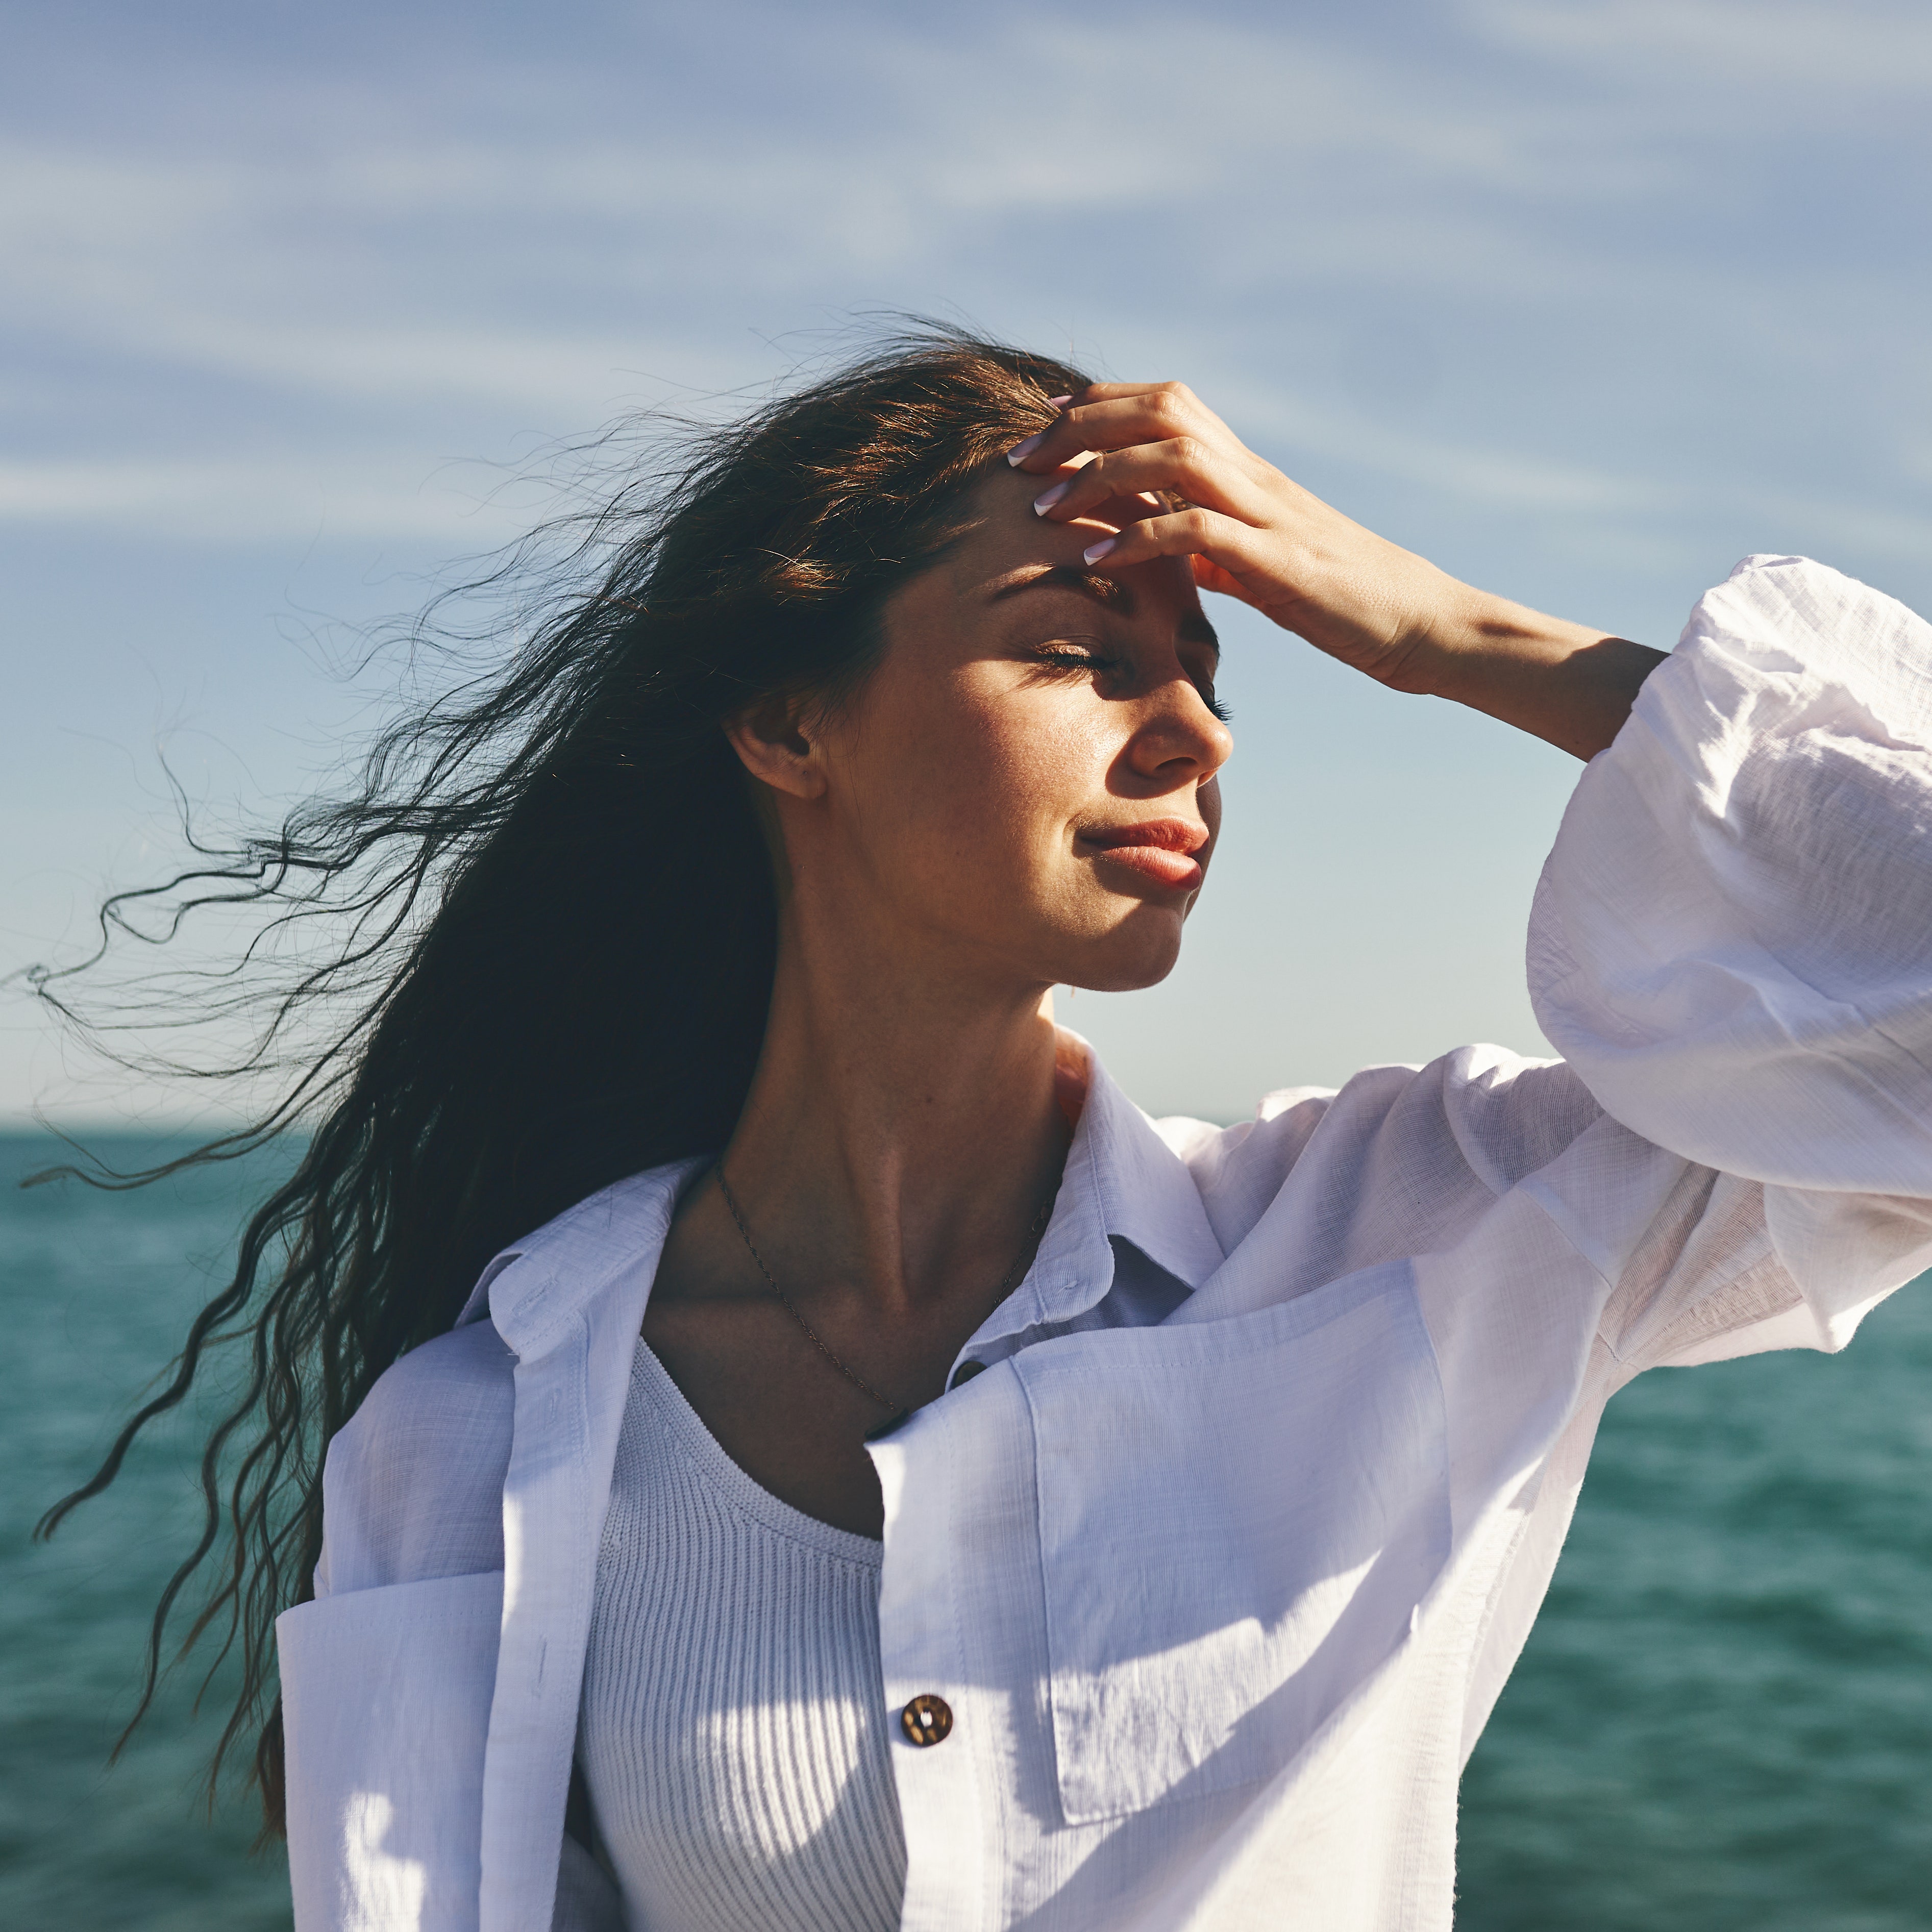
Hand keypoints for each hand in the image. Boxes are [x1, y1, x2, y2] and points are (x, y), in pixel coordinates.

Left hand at [1009, 382, 1664, 759]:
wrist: (1427, 626)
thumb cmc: (1348, 605)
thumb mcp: (1265, 569)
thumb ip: (1214, 547)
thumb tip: (1161, 545)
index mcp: (1252, 474)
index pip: (1168, 405)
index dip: (1101, 402)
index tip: (1044, 423)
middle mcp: (1257, 478)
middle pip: (1160, 407)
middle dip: (1081, 423)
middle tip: (1020, 458)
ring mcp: (1270, 513)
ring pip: (1172, 455)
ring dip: (1097, 473)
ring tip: (1042, 507)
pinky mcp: (1279, 561)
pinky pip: (1196, 532)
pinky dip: (1137, 540)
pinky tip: (1094, 563)